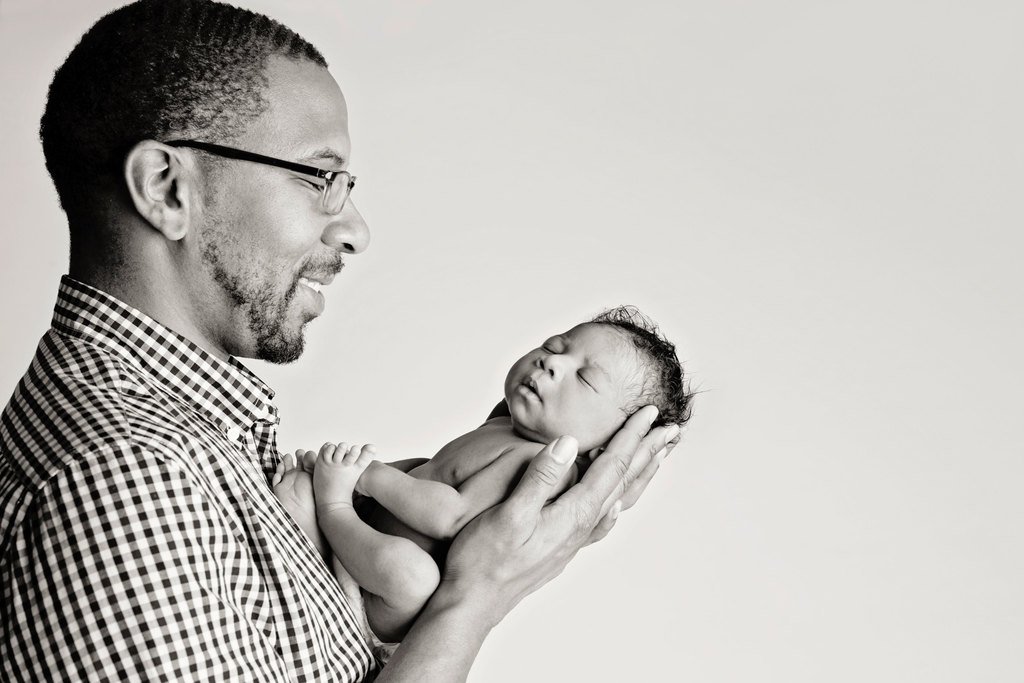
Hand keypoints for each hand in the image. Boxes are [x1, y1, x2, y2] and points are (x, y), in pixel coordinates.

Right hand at [441, 405, 678, 621]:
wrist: (472, 604)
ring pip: (617, 500)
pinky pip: (601, 520)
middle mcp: (580, 528)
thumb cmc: (482, 560)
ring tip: (656, 459)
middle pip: (623, 482)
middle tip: (671, 430)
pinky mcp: (560, 549)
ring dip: (638, 476)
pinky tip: (616, 506)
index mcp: (572, 514)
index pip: (611, 467)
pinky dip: (616, 503)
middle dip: (647, 453)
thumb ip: (540, 477)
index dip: (631, 437)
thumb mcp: (509, 513)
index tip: (649, 413)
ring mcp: (573, 541)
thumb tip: (569, 443)